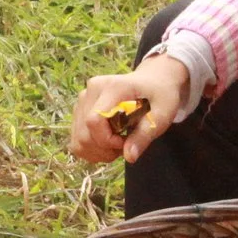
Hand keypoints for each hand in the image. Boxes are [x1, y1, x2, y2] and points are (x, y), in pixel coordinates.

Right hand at [71, 54, 192, 164]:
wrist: (153, 80)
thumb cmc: (160, 96)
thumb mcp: (161, 115)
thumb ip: (144, 135)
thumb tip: (129, 157)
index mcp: (113, 87)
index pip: (94, 120)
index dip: (107, 140)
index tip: (125, 141)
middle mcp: (91, 91)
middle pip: (84, 133)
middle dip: (104, 149)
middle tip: (125, 146)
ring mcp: (83, 100)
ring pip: (78, 139)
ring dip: (97, 151)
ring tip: (117, 145)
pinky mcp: (79, 109)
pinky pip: (76, 139)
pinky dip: (91, 149)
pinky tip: (107, 144)